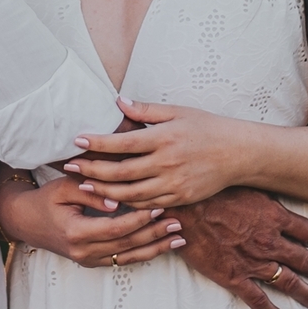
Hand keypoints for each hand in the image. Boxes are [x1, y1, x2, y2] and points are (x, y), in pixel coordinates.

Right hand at [0, 174, 186, 268]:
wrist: (26, 221)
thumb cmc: (46, 199)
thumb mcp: (64, 188)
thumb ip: (90, 193)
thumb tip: (117, 201)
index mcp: (77, 232)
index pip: (116, 228)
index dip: (139, 219)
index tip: (158, 207)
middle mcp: (84, 252)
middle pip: (127, 245)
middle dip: (154, 234)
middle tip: (177, 222)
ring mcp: (88, 260)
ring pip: (129, 258)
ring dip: (155, 248)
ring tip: (178, 238)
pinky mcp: (93, 262)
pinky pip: (122, 260)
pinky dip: (143, 254)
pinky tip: (161, 246)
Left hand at [65, 101, 251, 205]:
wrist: (237, 153)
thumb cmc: (206, 127)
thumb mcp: (177, 112)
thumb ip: (146, 111)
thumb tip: (118, 102)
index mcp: (163, 138)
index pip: (123, 144)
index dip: (98, 143)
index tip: (77, 140)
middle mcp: (166, 163)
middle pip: (121, 172)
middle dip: (92, 170)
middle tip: (70, 167)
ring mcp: (173, 185)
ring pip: (131, 194)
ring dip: (104, 191)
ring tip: (84, 186)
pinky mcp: (179, 199)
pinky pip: (148, 206)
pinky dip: (128, 205)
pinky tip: (112, 201)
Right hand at [166, 187, 307, 308]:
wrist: (185, 210)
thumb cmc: (211, 192)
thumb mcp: (244, 185)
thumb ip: (262, 195)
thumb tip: (271, 194)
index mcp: (273, 216)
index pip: (305, 231)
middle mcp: (270, 241)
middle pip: (302, 259)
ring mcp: (254, 262)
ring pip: (288, 282)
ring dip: (305, 293)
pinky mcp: (236, 277)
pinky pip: (258, 300)